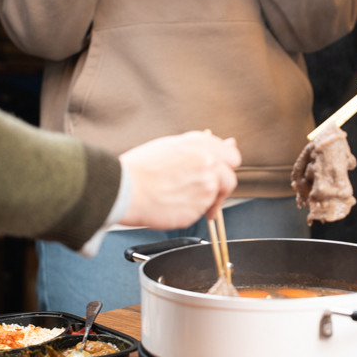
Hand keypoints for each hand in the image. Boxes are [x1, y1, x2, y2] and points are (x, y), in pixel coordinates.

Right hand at [118, 131, 241, 228]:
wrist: (124, 189)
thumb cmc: (141, 167)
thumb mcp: (173, 146)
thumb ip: (205, 146)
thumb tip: (231, 144)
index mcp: (202, 145)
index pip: (232, 157)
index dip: (224, 166)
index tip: (217, 172)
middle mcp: (209, 164)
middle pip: (230, 180)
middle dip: (220, 188)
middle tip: (202, 192)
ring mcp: (206, 188)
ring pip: (214, 198)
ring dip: (202, 200)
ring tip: (176, 197)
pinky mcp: (198, 209)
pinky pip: (199, 212)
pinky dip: (189, 211)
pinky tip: (171, 204)